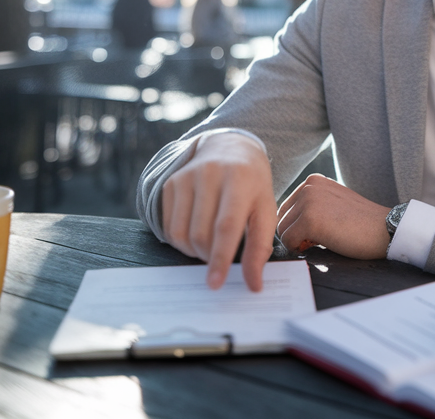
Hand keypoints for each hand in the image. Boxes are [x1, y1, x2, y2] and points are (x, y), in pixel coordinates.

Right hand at [161, 131, 275, 291]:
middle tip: (219, 260)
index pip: (226, 226)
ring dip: (194, 252)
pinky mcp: (171, 183)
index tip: (216, 284)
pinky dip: (181, 241)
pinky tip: (196, 234)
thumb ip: (260, 248)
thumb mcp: (266, 210)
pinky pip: (168, 226)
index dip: (221, 258)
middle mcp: (210, 174)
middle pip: (201, 234)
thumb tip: (254, 285)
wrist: (230, 148)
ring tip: (209, 247)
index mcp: (240, 180)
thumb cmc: (252, 186)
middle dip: (209, 257)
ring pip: (181, 233)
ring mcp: (186, 176)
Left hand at [276, 174, 391, 259]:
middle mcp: (309, 186)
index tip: (313, 234)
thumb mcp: (334, 201)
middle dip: (294, 233)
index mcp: (314, 181)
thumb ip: (312, 204)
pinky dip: (298, 248)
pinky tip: (317, 246)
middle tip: (315, 242)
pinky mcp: (311, 220)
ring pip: (282, 230)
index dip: (296, 225)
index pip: (286, 207)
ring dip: (297, 242)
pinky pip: (288, 241)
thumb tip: (287, 223)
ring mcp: (309, 202)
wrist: (385, 229)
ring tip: (318, 243)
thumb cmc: (361, 222)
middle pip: (281, 218)